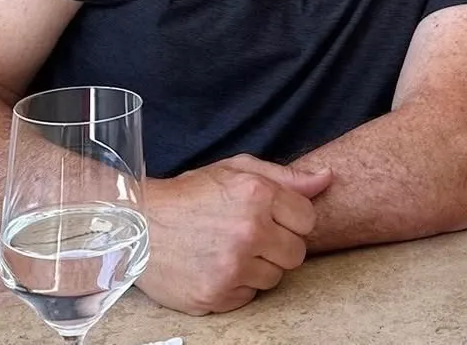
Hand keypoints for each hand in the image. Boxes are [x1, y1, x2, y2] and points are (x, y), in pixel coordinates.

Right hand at [139, 154, 332, 315]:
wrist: (139, 224)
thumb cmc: (190, 194)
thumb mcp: (237, 170)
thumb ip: (286, 176)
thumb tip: (327, 178)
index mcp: (257, 195)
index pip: (308, 218)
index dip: (291, 218)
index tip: (271, 217)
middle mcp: (249, 231)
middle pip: (297, 253)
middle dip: (279, 245)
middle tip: (251, 235)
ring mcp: (233, 266)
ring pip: (276, 277)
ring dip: (259, 267)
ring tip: (230, 249)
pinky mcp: (217, 295)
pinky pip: (250, 296)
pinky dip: (238, 285)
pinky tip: (217, 266)